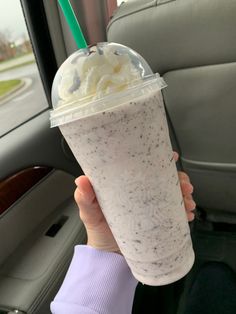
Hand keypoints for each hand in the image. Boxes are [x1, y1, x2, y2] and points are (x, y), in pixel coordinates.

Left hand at [74, 152, 194, 252]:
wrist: (109, 256)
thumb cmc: (97, 230)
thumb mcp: (89, 213)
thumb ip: (84, 198)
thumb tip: (82, 180)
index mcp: (124, 183)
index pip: (143, 164)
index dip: (159, 157)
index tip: (172, 157)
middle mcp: (139, 190)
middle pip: (163, 177)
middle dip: (179, 178)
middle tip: (185, 187)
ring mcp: (150, 204)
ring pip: (172, 192)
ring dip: (184, 194)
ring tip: (188, 204)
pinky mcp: (157, 218)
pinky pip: (174, 210)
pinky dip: (183, 210)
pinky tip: (187, 215)